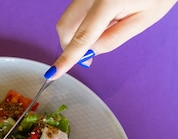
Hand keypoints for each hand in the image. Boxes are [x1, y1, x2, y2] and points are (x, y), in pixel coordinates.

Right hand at [50, 0, 176, 78]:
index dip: (67, 58)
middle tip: (91, 51)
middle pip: (65, 27)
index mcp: (108, 1)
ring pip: (68, 20)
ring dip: (79, 31)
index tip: (54, 73)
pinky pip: (75, 11)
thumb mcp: (143, 20)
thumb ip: (113, 39)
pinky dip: (83, 21)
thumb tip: (89, 52)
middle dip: (71, 44)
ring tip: (107, 25)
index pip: (82, 37)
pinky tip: (105, 16)